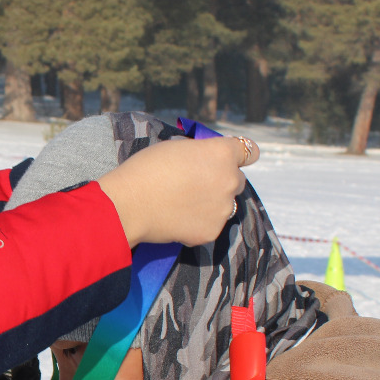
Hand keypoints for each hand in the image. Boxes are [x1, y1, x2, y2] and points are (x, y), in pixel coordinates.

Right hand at [97, 135, 253, 246]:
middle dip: (222, 181)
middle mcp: (230, 180)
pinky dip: (199, 223)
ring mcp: (223, 209)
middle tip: (196, 186)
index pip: (249, 151)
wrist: (129, 204)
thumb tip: (206, 162)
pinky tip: (178, 220)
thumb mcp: (177, 147)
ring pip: (226, 205)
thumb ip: (200, 153)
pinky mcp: (212, 231)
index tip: (231, 161)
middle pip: (238, 181)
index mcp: (222, 153)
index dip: (239, 156)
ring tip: (184, 205)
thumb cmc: (146, 168)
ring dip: (212, 204)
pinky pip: (211, 225)